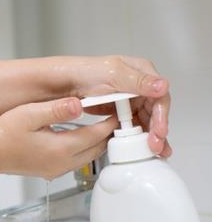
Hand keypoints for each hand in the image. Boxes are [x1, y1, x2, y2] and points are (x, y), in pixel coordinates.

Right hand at [0, 97, 117, 180]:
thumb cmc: (3, 134)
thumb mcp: (28, 115)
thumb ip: (56, 109)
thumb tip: (79, 104)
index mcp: (61, 148)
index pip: (96, 134)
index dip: (110, 121)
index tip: (118, 109)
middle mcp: (63, 163)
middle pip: (98, 148)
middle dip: (109, 133)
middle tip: (115, 116)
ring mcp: (58, 169)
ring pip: (89, 156)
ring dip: (98, 141)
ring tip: (103, 124)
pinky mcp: (52, 171)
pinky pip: (77, 160)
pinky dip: (85, 148)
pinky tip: (82, 136)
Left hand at [53, 55, 170, 157]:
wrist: (60, 80)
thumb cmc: (82, 71)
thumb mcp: (112, 74)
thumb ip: (138, 81)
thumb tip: (161, 86)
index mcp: (141, 71)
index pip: (160, 97)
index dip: (161, 115)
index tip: (159, 131)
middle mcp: (137, 84)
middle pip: (154, 110)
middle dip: (157, 130)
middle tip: (156, 146)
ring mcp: (126, 97)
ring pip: (144, 119)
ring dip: (149, 135)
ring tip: (152, 150)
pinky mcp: (116, 108)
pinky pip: (130, 123)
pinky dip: (135, 135)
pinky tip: (138, 146)